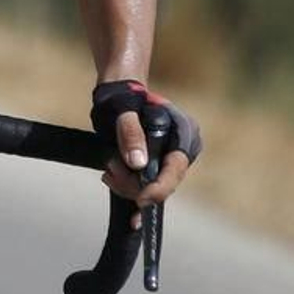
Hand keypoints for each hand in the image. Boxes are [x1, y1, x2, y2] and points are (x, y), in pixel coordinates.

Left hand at [91, 79, 201, 224]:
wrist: (118, 93)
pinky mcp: (156, 167)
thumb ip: (130, 132)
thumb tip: (137, 163)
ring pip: (152, 188)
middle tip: (110, 173)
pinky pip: (145, 186)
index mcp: (184, 132)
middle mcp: (181, 150)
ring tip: (109, 168)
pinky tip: (112, 178)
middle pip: (164, 183)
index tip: (141, 200)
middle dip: (135, 185)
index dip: (160, 187)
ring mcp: (169, 160)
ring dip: (126, 184)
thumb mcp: (124, 108)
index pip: (176, 167)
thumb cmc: (123, 96)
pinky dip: (127, 187)